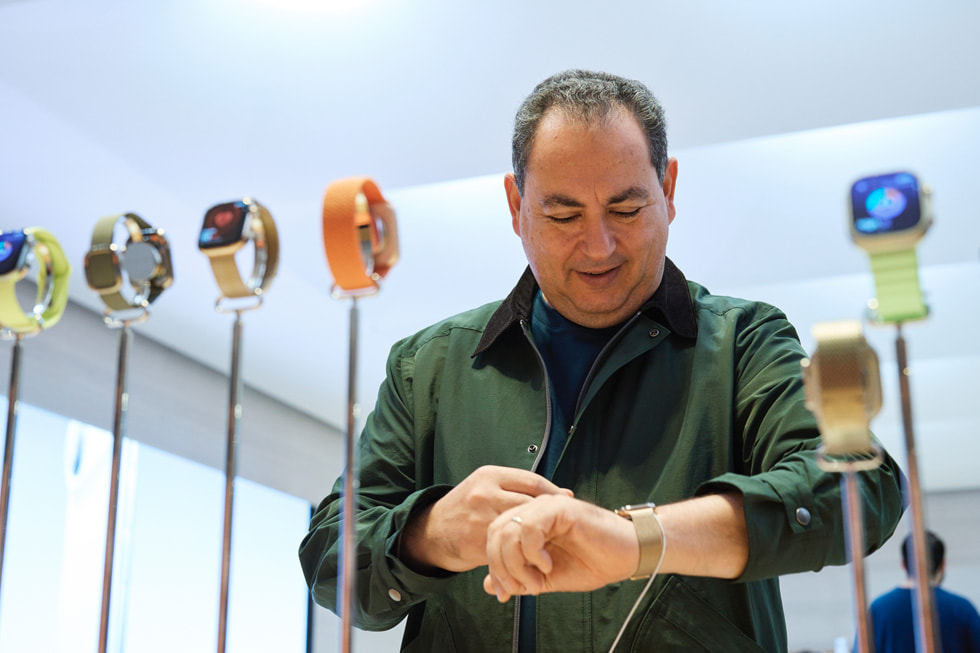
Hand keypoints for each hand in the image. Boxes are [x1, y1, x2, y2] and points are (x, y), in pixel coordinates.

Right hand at [400, 465, 572, 573]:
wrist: (431, 532)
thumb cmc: (465, 508)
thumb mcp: (485, 486)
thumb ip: (516, 488)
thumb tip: (561, 492)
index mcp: (489, 476)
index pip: (532, 481)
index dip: (554, 492)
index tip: (567, 500)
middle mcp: (485, 493)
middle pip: (530, 503)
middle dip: (549, 514)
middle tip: (563, 523)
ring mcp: (480, 518)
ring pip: (521, 526)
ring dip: (539, 536)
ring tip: (553, 540)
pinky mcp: (478, 542)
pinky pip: (509, 547)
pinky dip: (524, 552)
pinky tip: (534, 555)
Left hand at [482, 494, 638, 601]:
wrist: (626, 556)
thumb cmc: (592, 563)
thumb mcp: (546, 578)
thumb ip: (518, 578)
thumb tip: (489, 586)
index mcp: (528, 522)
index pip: (494, 538)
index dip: (494, 567)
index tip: (507, 593)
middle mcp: (533, 509)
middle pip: (495, 532)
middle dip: (501, 566)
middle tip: (519, 588)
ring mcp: (546, 505)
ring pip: (508, 530)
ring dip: (516, 563)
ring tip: (536, 580)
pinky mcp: (560, 507)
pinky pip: (530, 527)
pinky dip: (532, 552)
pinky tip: (546, 564)